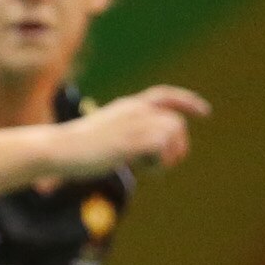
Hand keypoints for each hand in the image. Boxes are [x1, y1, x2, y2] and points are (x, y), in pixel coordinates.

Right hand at [54, 86, 207, 180]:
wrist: (59, 148)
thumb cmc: (75, 150)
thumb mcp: (105, 138)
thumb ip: (127, 139)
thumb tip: (143, 153)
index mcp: (127, 106)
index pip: (164, 95)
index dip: (187, 101)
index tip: (205, 112)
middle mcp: (134, 110)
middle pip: (175, 121)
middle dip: (178, 146)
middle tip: (162, 165)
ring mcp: (133, 123)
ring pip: (173, 131)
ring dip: (169, 155)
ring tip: (150, 168)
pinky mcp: (131, 138)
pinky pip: (163, 143)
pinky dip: (160, 161)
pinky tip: (143, 169)